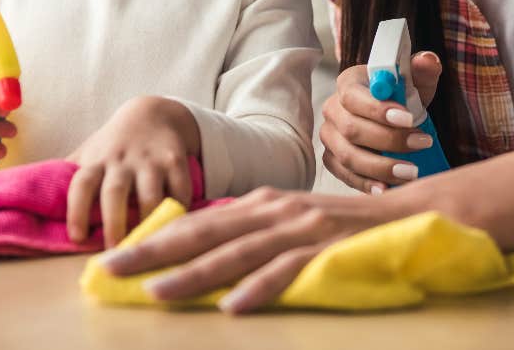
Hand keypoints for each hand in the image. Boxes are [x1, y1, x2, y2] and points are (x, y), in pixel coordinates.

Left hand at [65, 95, 200, 247]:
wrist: (152, 113)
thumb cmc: (114, 144)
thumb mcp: (89, 152)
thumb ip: (68, 176)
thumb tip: (33, 204)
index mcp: (96, 161)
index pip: (81, 183)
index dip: (75, 210)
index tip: (76, 238)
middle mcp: (122, 160)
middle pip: (114, 191)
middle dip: (113, 221)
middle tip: (114, 249)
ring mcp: (150, 159)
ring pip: (150, 193)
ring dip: (148, 220)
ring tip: (146, 244)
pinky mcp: (175, 159)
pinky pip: (180, 188)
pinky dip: (179, 208)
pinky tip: (175, 225)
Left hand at [100, 186, 407, 312]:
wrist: (402, 213)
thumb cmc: (339, 224)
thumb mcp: (287, 221)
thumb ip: (250, 232)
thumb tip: (203, 250)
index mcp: (260, 203)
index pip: (198, 223)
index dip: (155, 239)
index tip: (115, 256)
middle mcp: (273, 210)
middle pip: (205, 234)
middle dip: (155, 253)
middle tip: (111, 271)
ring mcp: (299, 227)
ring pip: (238, 253)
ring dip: (195, 274)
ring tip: (158, 293)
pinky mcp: (325, 248)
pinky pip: (288, 271)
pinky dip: (260, 288)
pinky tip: (234, 308)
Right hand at [320, 51, 441, 192]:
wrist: (392, 118)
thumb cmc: (402, 96)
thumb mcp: (415, 80)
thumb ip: (422, 69)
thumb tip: (427, 60)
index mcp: (348, 83)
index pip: (354, 96)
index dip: (378, 109)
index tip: (410, 119)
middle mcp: (333, 108)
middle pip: (352, 129)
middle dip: (389, 140)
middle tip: (423, 144)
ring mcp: (330, 136)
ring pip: (348, 156)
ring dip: (381, 167)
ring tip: (412, 172)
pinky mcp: (333, 159)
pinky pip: (345, 175)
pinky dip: (366, 184)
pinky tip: (388, 190)